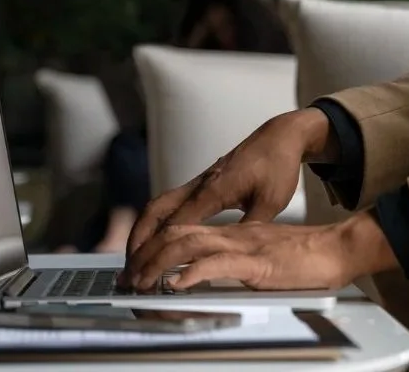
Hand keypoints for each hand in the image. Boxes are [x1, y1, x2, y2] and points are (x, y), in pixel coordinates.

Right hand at [121, 108, 333, 286]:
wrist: (280, 138)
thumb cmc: (277, 167)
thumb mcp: (271, 201)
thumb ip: (250, 227)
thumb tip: (234, 254)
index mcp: (214, 191)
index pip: (176, 224)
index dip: (159, 249)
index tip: (148, 272)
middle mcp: (199, 185)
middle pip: (155, 212)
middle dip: (138, 240)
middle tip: (129, 268)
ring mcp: (198, 183)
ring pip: (158, 205)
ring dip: (142, 230)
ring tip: (134, 257)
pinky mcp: (202, 183)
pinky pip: (170, 202)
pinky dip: (155, 221)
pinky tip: (154, 238)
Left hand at [123, 212, 398, 293]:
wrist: (337, 249)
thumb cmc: (308, 258)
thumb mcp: (264, 260)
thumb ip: (239, 265)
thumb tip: (215, 279)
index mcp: (234, 234)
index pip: (185, 233)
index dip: (155, 248)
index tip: (137, 268)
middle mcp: (233, 235)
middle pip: (178, 235)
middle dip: (146, 256)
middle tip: (128, 279)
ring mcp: (244, 246)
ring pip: (189, 246)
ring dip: (159, 264)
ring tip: (141, 282)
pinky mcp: (257, 262)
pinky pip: (218, 264)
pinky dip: (193, 273)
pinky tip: (177, 284)